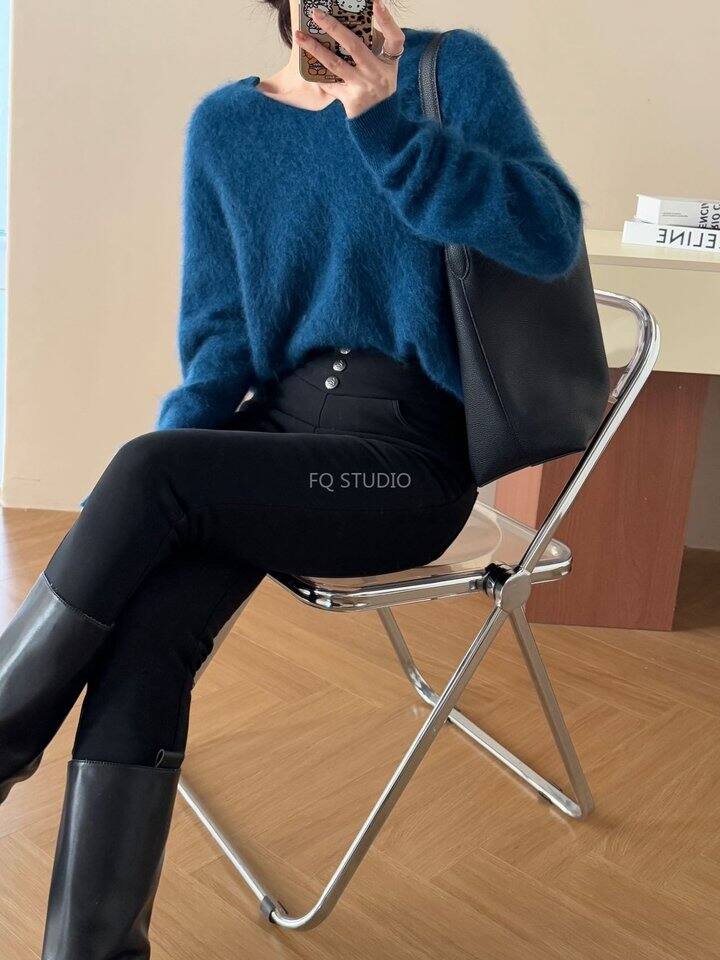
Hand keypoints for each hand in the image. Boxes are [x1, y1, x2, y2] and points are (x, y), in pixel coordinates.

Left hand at [296, 0, 405, 118]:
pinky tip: (305, 63)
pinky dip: (318, 74)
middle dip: (334, 27)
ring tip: (299, 36)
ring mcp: (363, 87)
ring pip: (336, 64)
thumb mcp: (385, 68)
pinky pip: (330, 84)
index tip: (376, 2)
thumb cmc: (380, 89)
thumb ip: (375, 48)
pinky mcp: (351, 99)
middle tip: (316, 13)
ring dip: (315, 49)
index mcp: (388, 62)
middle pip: (354, 46)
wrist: (380, 122)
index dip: (387, 20)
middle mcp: (376, 73)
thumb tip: (354, 24)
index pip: (395, 38)